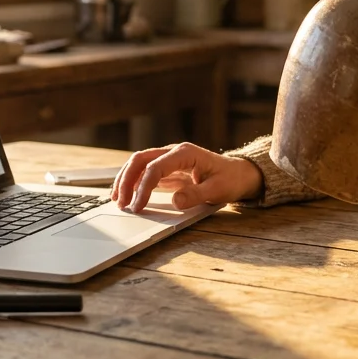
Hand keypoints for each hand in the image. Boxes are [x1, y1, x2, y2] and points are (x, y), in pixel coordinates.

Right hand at [109, 142, 262, 212]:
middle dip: (126, 180)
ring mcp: (169, 159)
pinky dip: (133, 182)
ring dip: (126, 179)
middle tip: (120, 202)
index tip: (137, 206)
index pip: (155, 168)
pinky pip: (145, 172)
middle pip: (140, 159)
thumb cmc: (230, 180)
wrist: (239, 174)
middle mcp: (174, 152)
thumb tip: (175, 201)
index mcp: (185, 153)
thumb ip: (196, 195)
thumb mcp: (217, 191)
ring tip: (117, 199)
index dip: (143, 187)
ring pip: (139, 163)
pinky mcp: (168, 168)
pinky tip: (127, 195)